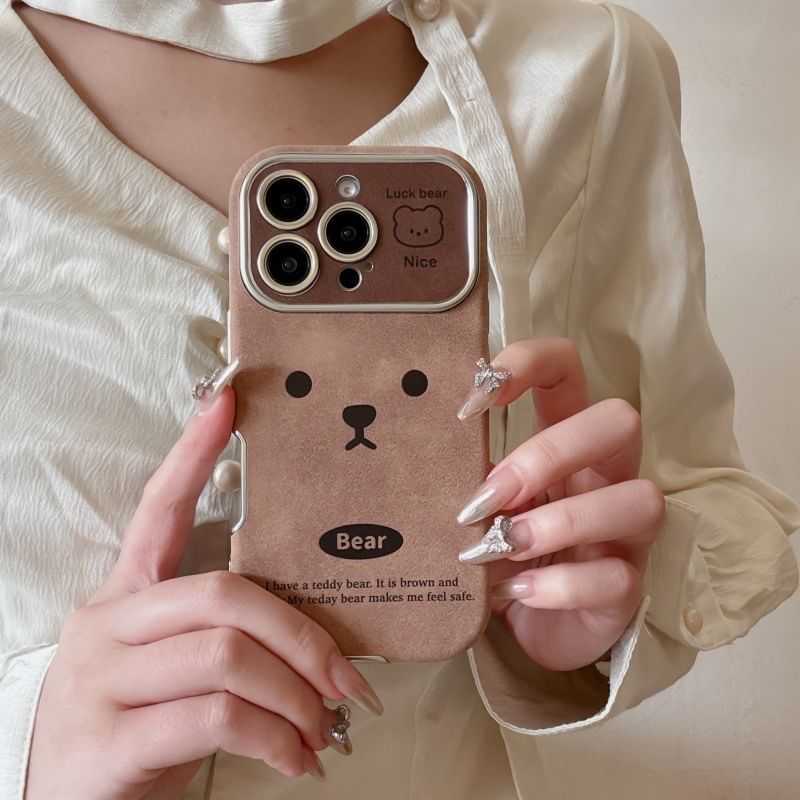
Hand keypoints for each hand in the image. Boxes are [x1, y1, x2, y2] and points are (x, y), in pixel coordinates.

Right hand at [25, 386, 382, 798]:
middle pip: (223, 595)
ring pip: (227, 656)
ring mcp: (101, 683)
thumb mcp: (170, 668)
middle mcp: (107, 626)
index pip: (158, 510)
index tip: (227, 400)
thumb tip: (315, 645)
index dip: (193, 454)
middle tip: (343, 678)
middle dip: (301, 636)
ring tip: (324, 726)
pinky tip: (296, 758)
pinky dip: (275, 738)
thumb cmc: (135, 725)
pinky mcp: (109, 743)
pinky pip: (216, 719)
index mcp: (125, 598)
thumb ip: (222, 638)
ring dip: (295, 694)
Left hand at [456, 339, 665, 671]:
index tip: (470, 405)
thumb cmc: (501, 548)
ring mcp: (626, 533)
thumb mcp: (483, 500)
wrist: (523, 626)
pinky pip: (618, 578)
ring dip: (561, 521)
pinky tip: (518, 591)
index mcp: (566, 439)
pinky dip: (562, 585)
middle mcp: (606, 475)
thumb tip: (416, 442)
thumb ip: (468, 470)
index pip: (568, 368)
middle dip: (550, 453)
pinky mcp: (627, 589)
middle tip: (492, 494)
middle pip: (620, 421)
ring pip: (639, 499)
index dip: (528, 365)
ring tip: (502, 546)